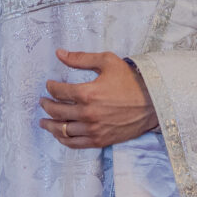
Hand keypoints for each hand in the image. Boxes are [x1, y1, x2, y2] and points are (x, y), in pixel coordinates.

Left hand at [40, 50, 158, 148]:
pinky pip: (74, 143)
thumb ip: (81, 58)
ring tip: (44, 121)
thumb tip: (59, 53)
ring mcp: (93, 129)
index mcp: (87, 93)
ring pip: (62, 130)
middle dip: (46, 105)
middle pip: (57, 111)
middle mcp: (87, 113)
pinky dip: (63, 139)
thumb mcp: (108, 62)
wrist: (153, 102)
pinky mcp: (100, 140)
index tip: (50, 85)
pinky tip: (59, 134)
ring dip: (50, 125)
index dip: (51, 87)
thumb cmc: (131, 80)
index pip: (59, 92)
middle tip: (43, 101)